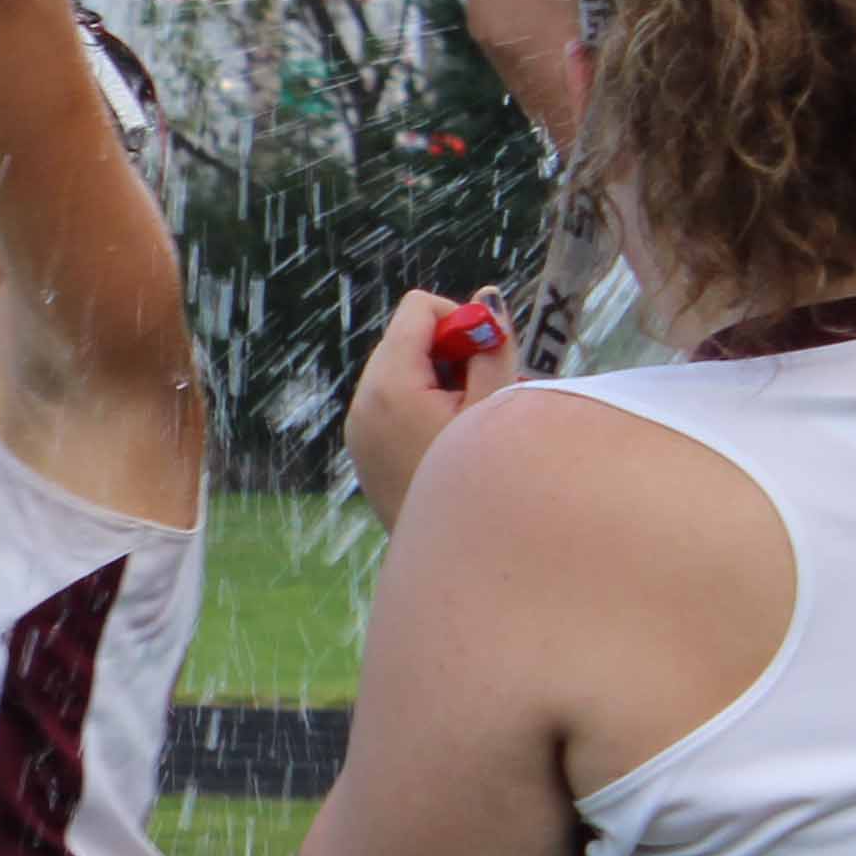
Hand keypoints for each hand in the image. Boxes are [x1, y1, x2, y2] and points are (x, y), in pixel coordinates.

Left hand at [347, 286, 504, 529]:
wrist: (458, 557)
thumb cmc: (485, 477)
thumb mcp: (498, 404)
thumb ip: (492, 345)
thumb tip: (487, 298)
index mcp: (389, 384)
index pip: (418, 309)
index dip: (459, 321)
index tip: (483, 358)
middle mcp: (362, 402)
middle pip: (406, 339)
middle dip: (448, 353)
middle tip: (479, 393)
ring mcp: (357, 428)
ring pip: (398, 372)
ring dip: (436, 381)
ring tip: (465, 421)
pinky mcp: (362, 450)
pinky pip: (389, 404)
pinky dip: (419, 406)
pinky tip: (445, 441)